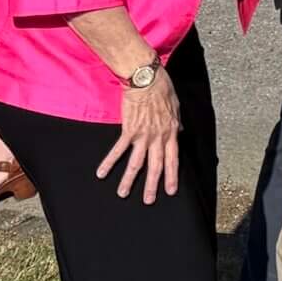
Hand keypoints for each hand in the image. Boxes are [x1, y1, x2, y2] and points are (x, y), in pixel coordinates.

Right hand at [99, 68, 181, 202]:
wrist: (147, 79)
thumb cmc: (162, 89)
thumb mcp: (176, 107)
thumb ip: (176, 123)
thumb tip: (179, 131)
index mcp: (172, 132)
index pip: (173, 159)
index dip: (172, 176)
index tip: (170, 190)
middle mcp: (158, 137)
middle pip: (155, 166)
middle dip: (151, 185)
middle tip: (147, 201)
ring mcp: (143, 135)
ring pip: (136, 162)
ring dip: (128, 180)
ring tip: (122, 193)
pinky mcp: (128, 130)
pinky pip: (118, 149)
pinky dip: (110, 162)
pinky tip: (102, 172)